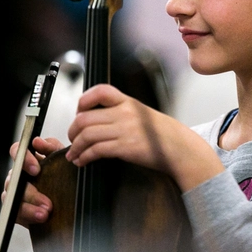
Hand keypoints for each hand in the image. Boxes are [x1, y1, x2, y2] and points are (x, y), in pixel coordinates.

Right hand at [1, 137, 64, 224]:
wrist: (71, 201)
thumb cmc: (65, 175)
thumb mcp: (62, 159)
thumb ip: (52, 148)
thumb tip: (37, 141)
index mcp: (28, 160)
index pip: (17, 152)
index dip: (24, 159)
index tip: (36, 170)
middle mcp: (19, 176)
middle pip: (13, 180)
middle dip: (31, 193)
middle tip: (47, 202)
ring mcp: (16, 193)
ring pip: (13, 198)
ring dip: (30, 207)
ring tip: (46, 213)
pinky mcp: (17, 210)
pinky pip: (15, 213)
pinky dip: (28, 216)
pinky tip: (40, 218)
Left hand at [65, 84, 224, 191]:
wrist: (179, 148)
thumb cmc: (162, 134)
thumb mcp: (142, 115)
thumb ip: (123, 113)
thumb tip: (99, 120)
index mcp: (128, 102)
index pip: (100, 91)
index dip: (83, 100)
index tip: (78, 112)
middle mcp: (125, 113)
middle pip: (85, 117)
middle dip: (72, 131)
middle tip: (71, 139)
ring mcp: (125, 130)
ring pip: (87, 135)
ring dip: (75, 147)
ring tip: (73, 155)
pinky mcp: (125, 147)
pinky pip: (96, 150)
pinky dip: (85, 157)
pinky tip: (83, 161)